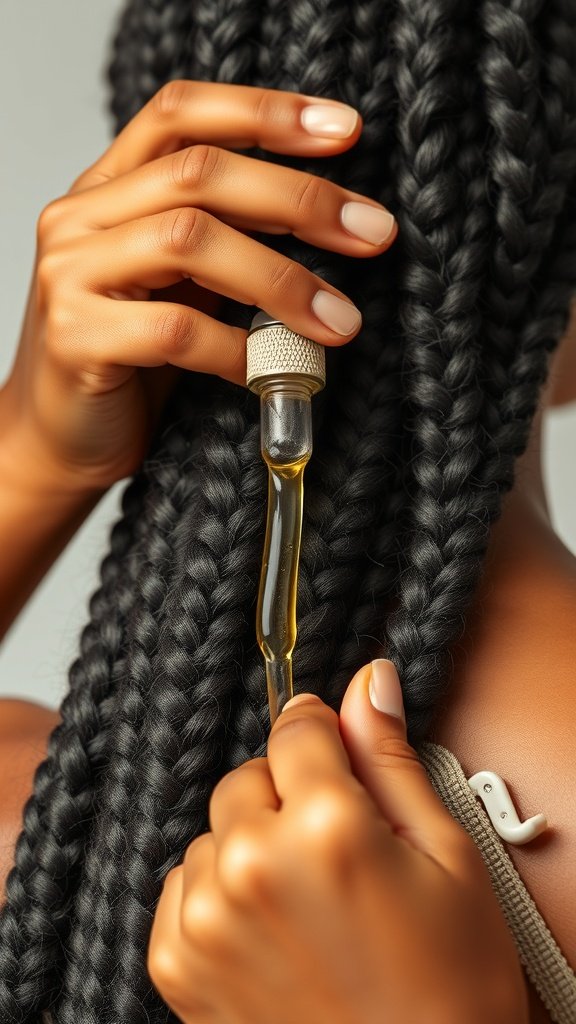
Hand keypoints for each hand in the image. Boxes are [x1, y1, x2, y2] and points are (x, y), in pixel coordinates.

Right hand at [0, 80, 397, 493]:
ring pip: (189, 240)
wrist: (60, 443)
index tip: (346, 129)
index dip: (265, 112)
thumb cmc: (131, 364)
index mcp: (108, 188)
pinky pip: (175, 330)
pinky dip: (237, 350)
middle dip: (300, 200)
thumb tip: (334, 220)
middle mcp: (81, 216)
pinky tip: (269, 372)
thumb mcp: (180, 286)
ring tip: (339, 320)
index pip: (183, 115)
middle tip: (374, 232)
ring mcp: (70, 273)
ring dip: (280, 280)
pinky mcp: (76, 336)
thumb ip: (225, 241)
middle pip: (199, 172)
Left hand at [147, 660, 528, 1023]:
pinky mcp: (177, 964)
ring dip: (252, 846)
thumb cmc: (447, 984)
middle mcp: (251, 866)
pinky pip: (183, 884)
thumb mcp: (448, 855)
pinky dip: (220, 893)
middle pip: (248, 776)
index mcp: (325, 829)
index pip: (295, 726)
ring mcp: (205, 919)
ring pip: (215, 831)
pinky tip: (271, 930)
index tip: (337, 753)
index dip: (323, 735)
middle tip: (338, 851)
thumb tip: (370, 682)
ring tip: (307, 902)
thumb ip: (391, 759)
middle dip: (289, 795)